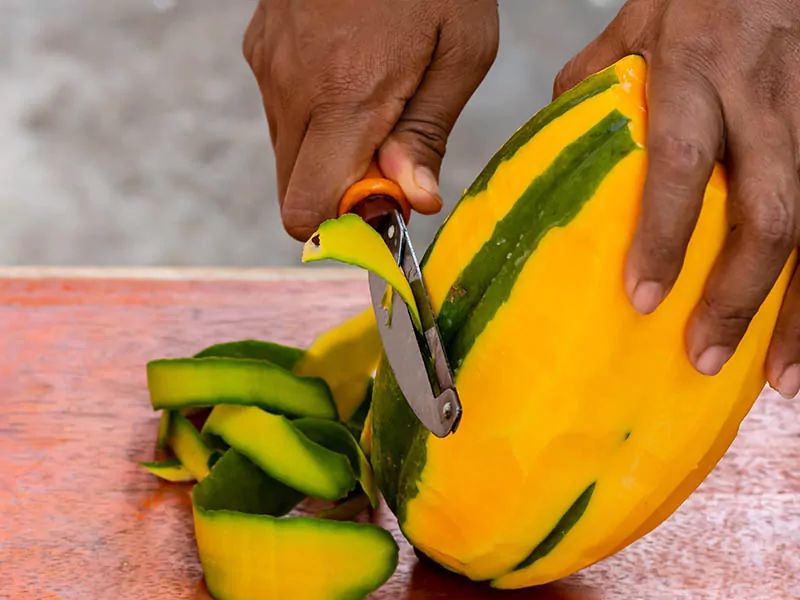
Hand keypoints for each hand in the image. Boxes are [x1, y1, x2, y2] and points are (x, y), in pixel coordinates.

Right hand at [243, 0, 498, 241]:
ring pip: (288, 155)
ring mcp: (269, 68)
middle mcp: (293, 90)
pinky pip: (282, 114)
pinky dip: (315, 120)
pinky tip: (349, 77)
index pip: (308, 209)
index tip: (385, 205)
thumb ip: (429, 133)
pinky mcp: (260, 50)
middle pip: (294, 193)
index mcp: (346, 96)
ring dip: (329, 154)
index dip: (346, 224)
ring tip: (375, 104)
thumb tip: (413, 202)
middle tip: (389, 157)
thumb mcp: (461, 49)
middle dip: (340, 194)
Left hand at [553, 0, 799, 395]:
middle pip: (766, 212)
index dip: (666, 237)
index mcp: (696, 75)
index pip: (682, 166)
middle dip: (739, 294)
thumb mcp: (631, 29)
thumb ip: (592, 89)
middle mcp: (763, 102)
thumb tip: (557, 147)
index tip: (645, 299)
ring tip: (778, 376)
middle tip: (705, 356)